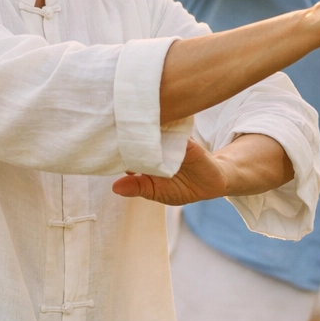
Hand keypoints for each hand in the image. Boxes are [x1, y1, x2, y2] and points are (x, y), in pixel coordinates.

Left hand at [112, 139, 228, 205]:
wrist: (211, 183)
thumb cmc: (181, 188)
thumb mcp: (158, 192)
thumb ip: (139, 188)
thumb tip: (114, 187)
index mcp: (144, 159)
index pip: (127, 152)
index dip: (118, 151)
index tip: (108, 151)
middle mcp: (154, 147)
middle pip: (138, 138)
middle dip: (129, 137)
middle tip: (118, 136)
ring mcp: (169, 140)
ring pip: (154, 130)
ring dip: (147, 129)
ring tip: (137, 129)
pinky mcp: (186, 139)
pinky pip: (175, 130)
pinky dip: (169, 129)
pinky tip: (161, 128)